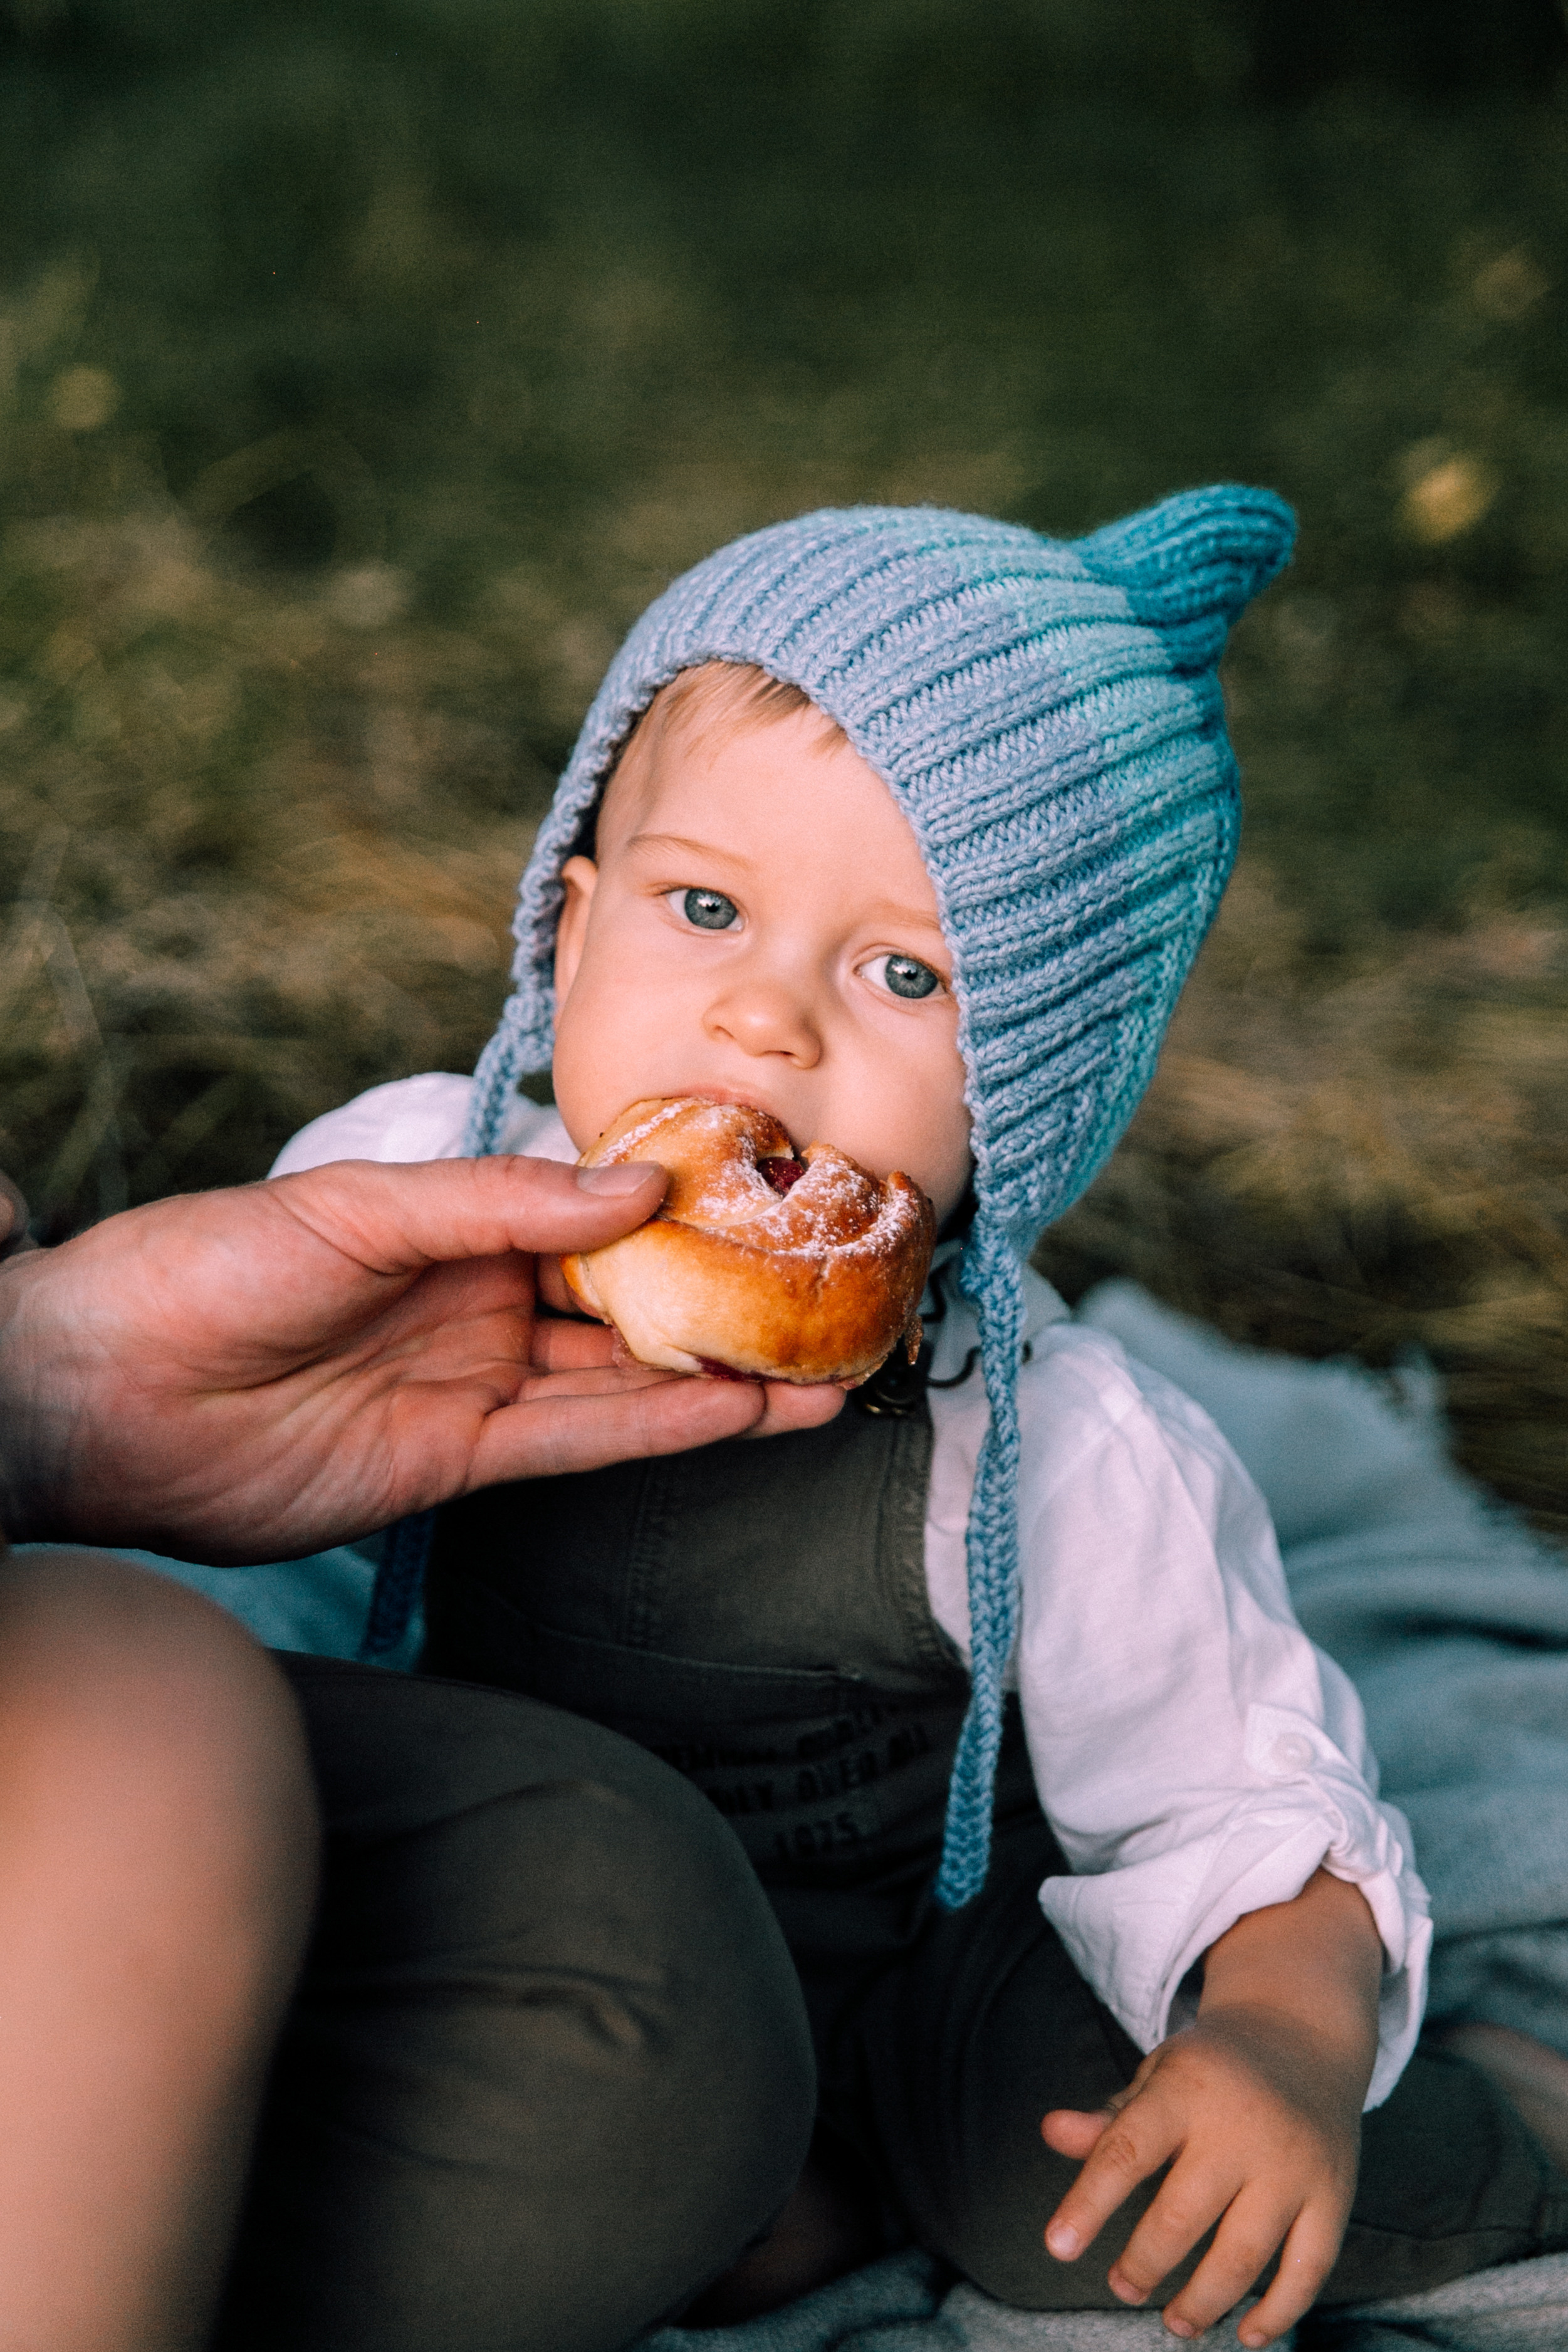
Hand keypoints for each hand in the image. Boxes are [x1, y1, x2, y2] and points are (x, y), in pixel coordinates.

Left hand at [0, 1154, 843, 1560]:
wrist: (100, 1395)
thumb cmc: (204, 1269)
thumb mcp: (356, 1210)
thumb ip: (500, 1201)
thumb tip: (637, 1188)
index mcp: (454, 1219)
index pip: (592, 1209)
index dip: (680, 1208)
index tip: (772, 1196)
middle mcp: (478, 1299)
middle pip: (624, 1300)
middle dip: (722, 1301)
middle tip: (830, 1296)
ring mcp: (472, 1382)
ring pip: (620, 1379)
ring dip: (716, 1378)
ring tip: (820, 1371)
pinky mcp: (456, 1461)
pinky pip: (576, 1443)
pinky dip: (655, 1429)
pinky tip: (734, 1411)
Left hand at [1042, 1871, 1381, 2344]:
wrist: (1304, 2034)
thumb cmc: (1213, 2068)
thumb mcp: (1158, 2075)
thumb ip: (1108, 2118)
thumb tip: (1050, 2133)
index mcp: (1186, 2091)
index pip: (1127, 2151)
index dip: (1088, 2203)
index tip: (1057, 2247)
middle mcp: (1241, 2128)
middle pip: (1182, 2216)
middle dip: (1144, 2264)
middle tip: (1122, 2286)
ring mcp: (1292, 2165)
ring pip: (1243, 2255)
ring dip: (1203, 2300)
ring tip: (1175, 2320)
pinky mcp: (1333, 2195)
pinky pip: (1308, 2269)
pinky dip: (1279, 2311)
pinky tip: (1249, 2335)